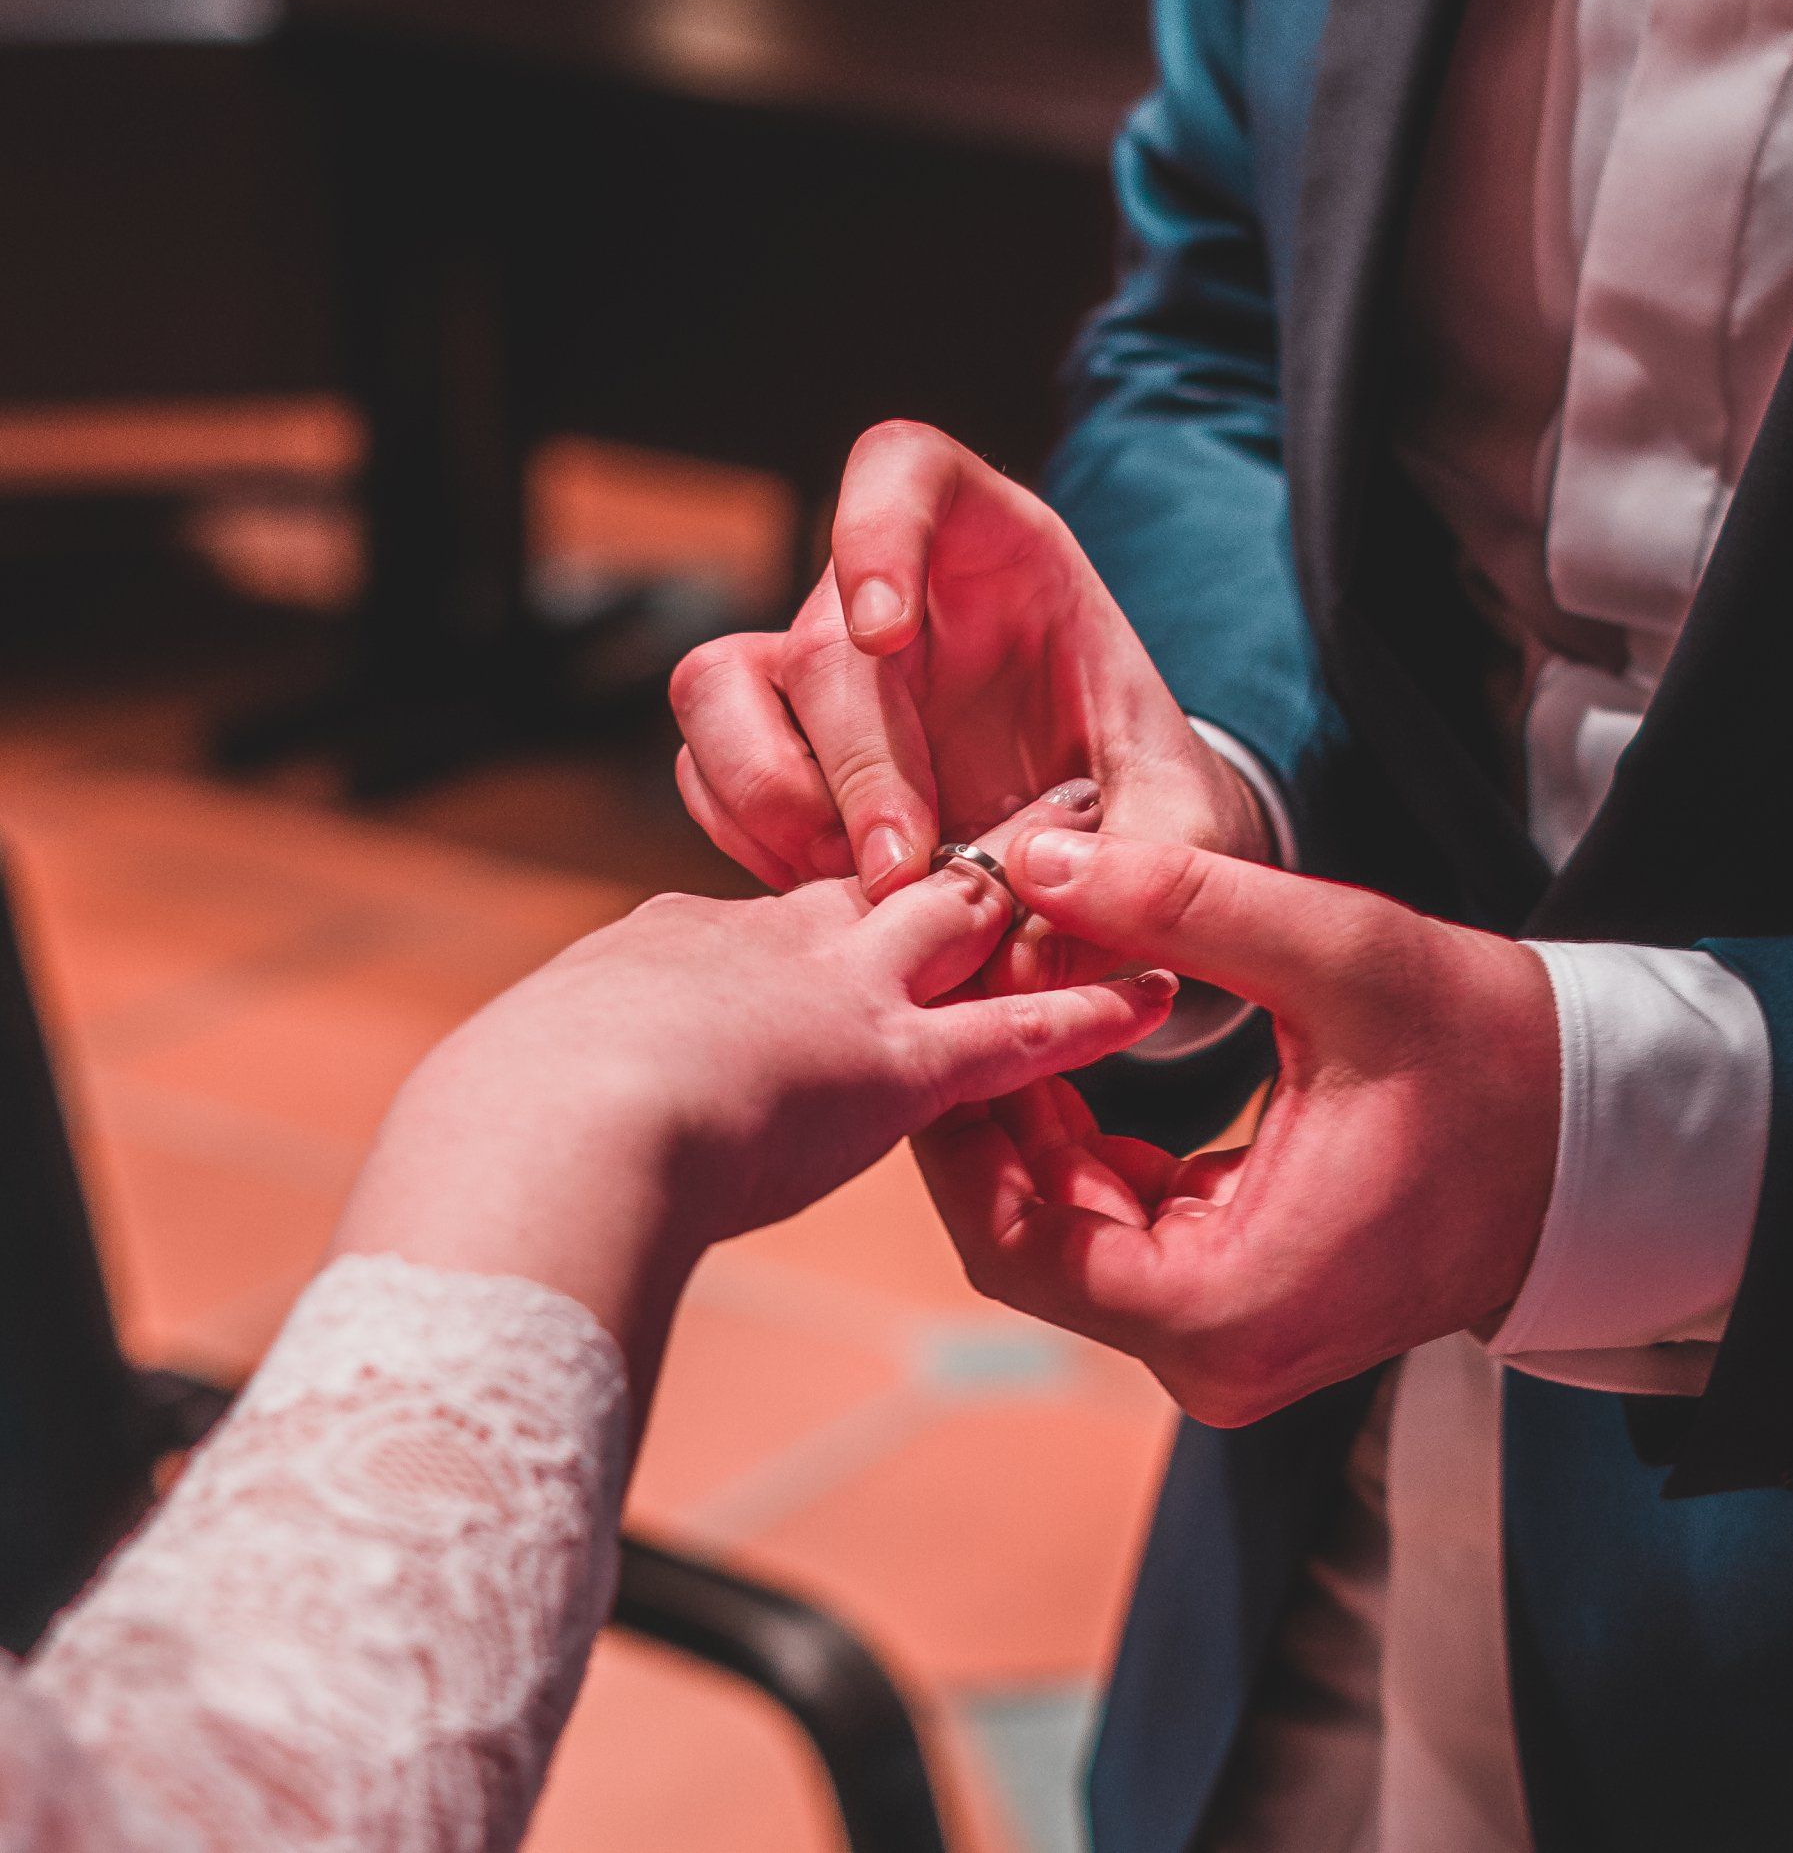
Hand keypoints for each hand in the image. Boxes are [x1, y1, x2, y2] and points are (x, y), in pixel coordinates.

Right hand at [331, 787, 1175, 1389]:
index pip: (768, 916)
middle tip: (1016, 801)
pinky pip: (1012, 1031)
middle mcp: (764, 947)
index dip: (822, 904)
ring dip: (1035, 884)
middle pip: (873, 873)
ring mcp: (833, 995)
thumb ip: (544, 1096)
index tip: (858, 886)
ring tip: (1101, 833)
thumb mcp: (507, 1088)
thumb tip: (502, 1134)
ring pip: (958, 917)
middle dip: (944, 840)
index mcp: (671, 952)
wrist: (532, 1140)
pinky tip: (1156, 990)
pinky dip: (1088, 1011)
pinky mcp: (887, 1067)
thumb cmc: (487, 1135)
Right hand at [670, 422, 1271, 975]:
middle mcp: (884, 594)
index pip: (903, 469)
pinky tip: (834, 899)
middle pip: (818, 641)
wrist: (1116, 850)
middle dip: (854, 769)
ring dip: (776, 804)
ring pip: (719, 693)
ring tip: (867, 891)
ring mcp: (816, 668)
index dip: (876, 531)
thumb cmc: (1149, 798)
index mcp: (992, 545)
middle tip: (901, 871)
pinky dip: (754, 847)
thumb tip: (1024, 923)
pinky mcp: (776, 747)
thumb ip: (1142, 861)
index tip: (885, 630)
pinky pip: (709, 778)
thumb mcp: (1185, 818)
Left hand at [914, 829, 1559, 1424]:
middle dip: (987, 1107)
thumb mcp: (1341, 957)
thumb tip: (1036, 857)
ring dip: (1030, 1114)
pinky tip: (1072, 1033)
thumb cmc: (1491, 1055)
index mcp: (1226, 1307)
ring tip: (1010, 989)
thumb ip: (1183, 905)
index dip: (957, 1127)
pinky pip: (1115, 1223)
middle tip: (961, 984)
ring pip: (1064, 1229)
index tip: (937, 1014)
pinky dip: (1082, 1135)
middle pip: (1029, 1238)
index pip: (1016, 1241)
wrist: (1594, 1136)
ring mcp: (1222, 1335)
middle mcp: (1213, 1353)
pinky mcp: (1233, 1300)